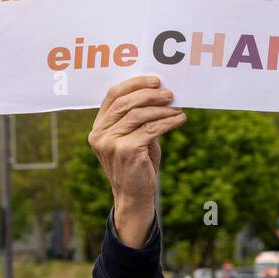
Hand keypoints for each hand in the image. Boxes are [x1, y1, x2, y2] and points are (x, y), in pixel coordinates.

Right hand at [88, 75, 185, 246]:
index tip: (155, 80)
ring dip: (162, 109)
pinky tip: (180, 120)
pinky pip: (150, 129)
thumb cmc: (137, 165)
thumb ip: (137, 118)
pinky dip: (168, 122)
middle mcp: (100, 134)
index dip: (134, 84)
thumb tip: (160, 94)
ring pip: (138, 114)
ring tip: (177, 107)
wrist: (134, 196)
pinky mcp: (126, 151)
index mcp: (98, 127)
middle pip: (125, 102)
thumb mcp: (133, 138)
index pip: (112, 95)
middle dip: (150, 94)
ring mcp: (110, 143)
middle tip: (169, 93)